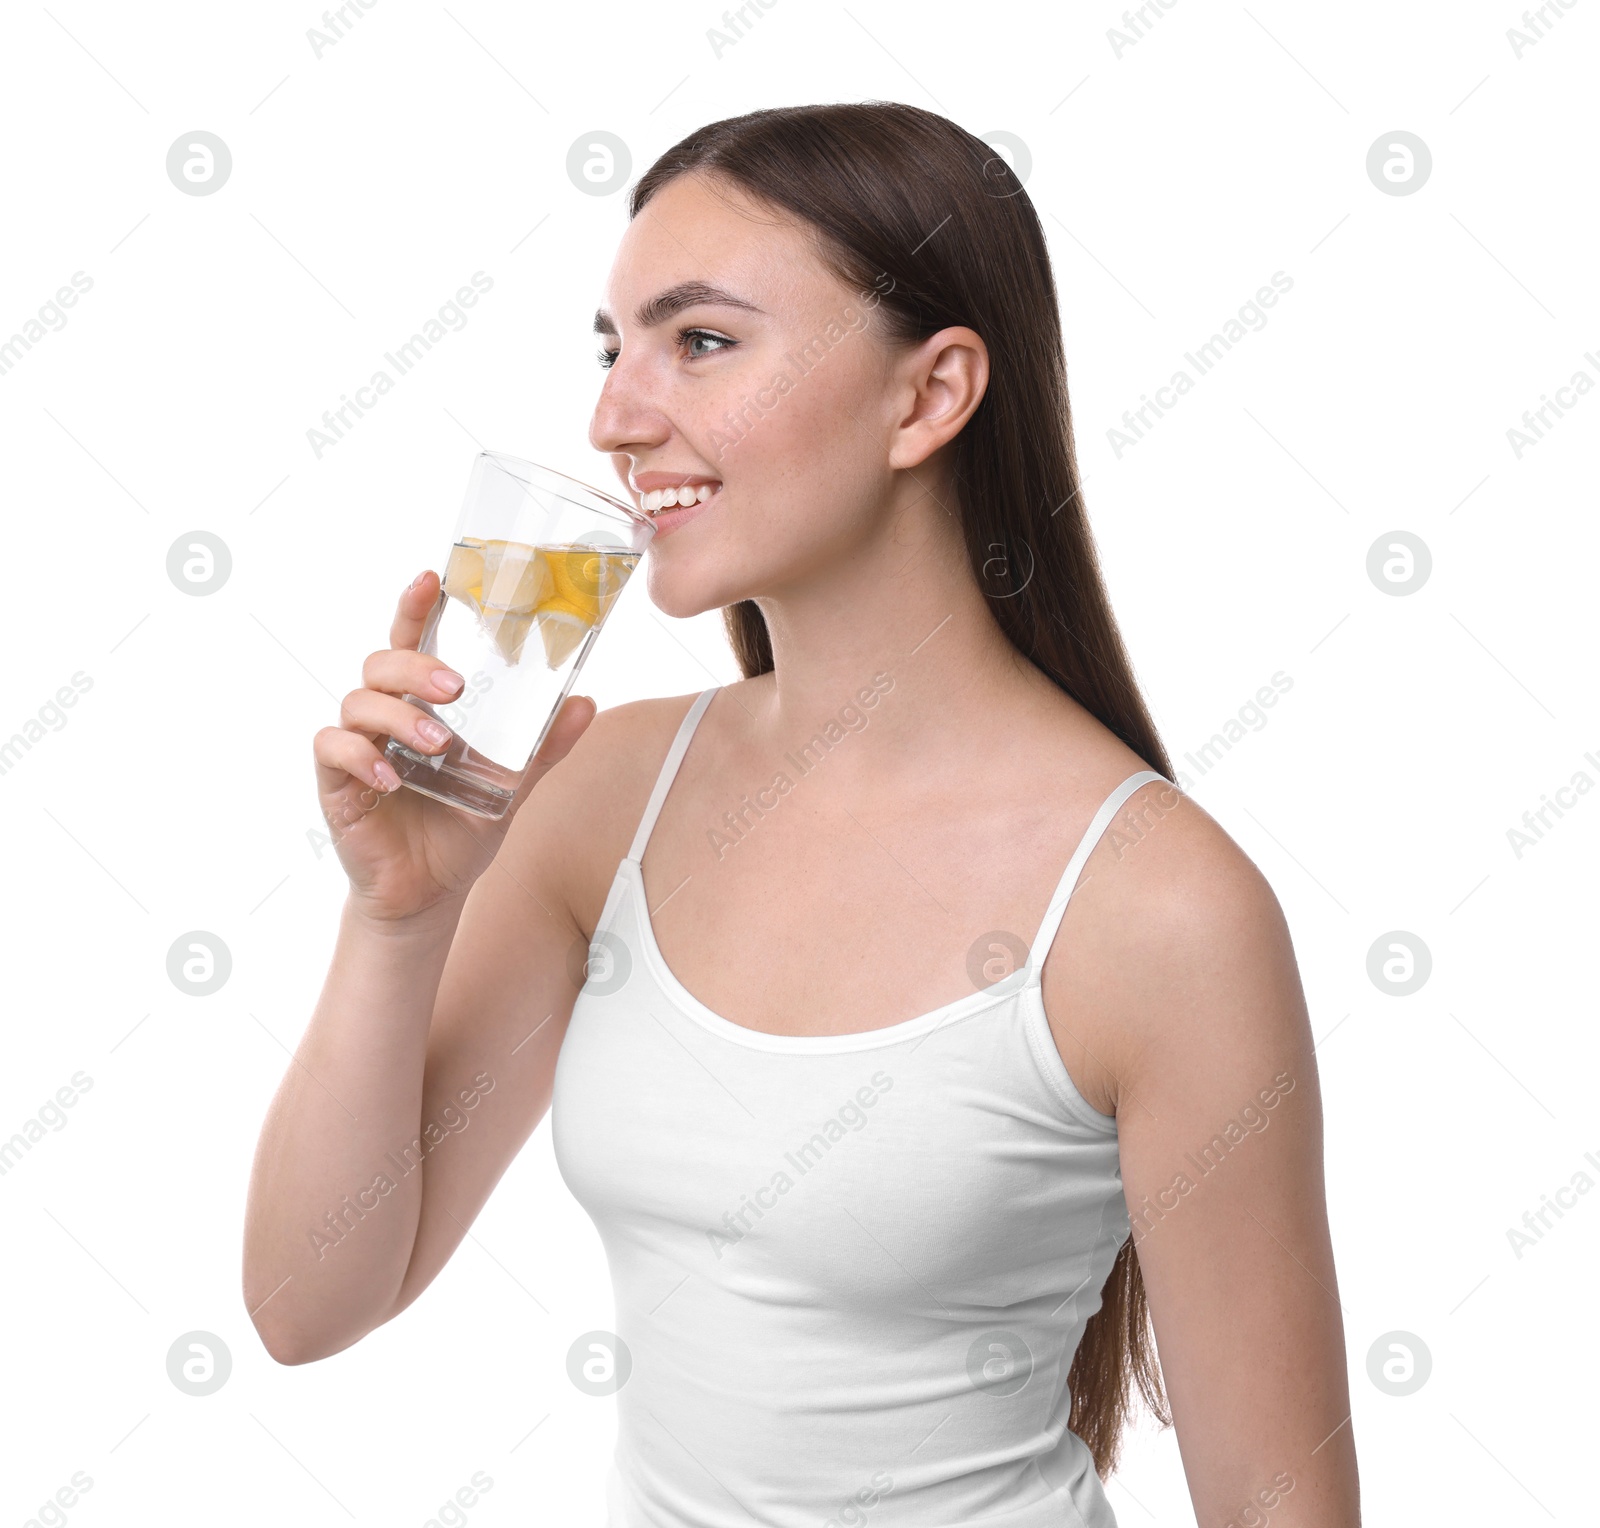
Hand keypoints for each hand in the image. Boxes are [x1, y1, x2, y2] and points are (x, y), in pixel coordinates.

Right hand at [311, 569, 595, 922]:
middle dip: (416, 664)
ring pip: (358, 701)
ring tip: (439, 744)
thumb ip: (544, 745)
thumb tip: (585, 702)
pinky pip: (334, 750)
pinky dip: (363, 758)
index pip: (412, 640)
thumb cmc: (461, 828)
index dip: (415, 605)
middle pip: (381, 661)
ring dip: (400, 715)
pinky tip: (395, 779)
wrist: (430, 892)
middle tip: (455, 688)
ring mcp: (357, 746)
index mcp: (422, 704)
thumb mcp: (512, 784)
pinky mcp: (335, 783)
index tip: (431, 577)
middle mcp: (385, 716)